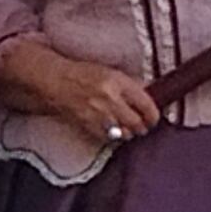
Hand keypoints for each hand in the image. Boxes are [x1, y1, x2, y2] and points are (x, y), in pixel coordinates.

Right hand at [8, 42, 160, 144]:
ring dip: (129, 133)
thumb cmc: (83, 74)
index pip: (146, 103)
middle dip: (143, 127)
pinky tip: (113, 131)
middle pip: (137, 123)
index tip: (154, 118)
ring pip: (125, 133)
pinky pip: (109, 139)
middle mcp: (111, 99)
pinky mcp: (89, 126)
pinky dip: (114, 137)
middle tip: (144, 127)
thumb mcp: (111, 73)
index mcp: (118, 82)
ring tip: (129, 130)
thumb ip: (129, 86)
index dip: (153, 115)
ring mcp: (99, 114)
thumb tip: (147, 100)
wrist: (56, 81)